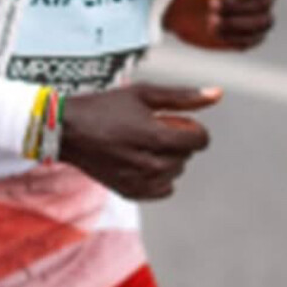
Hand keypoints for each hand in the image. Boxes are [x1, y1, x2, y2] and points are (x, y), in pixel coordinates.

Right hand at [60, 83, 221, 200]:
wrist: (68, 131)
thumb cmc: (105, 107)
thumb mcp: (143, 94)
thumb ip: (183, 97)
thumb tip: (219, 94)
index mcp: (156, 137)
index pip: (200, 140)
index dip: (194, 127)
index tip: (176, 120)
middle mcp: (150, 164)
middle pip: (187, 155)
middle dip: (177, 140)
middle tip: (151, 128)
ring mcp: (140, 181)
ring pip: (176, 172)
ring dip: (168, 158)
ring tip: (142, 143)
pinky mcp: (131, 193)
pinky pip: (164, 189)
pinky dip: (159, 176)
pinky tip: (141, 161)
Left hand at [162, 0, 283, 51]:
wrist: (176, 8)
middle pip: (265, 2)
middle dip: (237, 5)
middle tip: (211, 3)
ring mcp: (257, 20)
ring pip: (262, 23)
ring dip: (236, 21)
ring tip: (210, 19)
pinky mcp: (247, 39)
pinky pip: (250, 40)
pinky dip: (232, 35)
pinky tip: (213, 29)